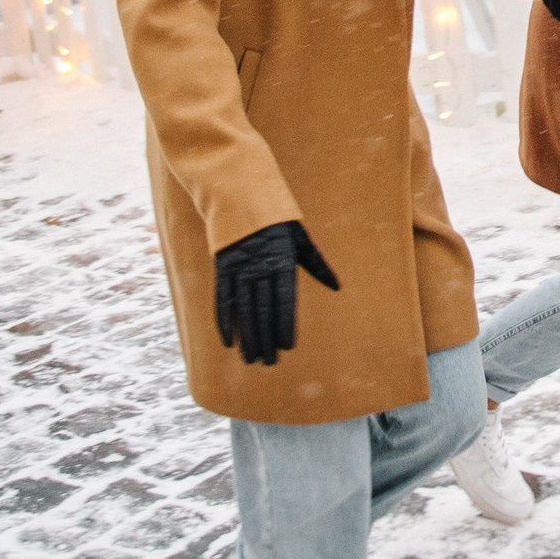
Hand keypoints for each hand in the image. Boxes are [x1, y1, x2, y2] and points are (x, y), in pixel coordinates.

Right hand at [213, 220, 339, 365]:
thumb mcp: (301, 238)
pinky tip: (228, 342)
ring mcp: (238, 268)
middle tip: (270, 363)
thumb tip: (337, 286)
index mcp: (282, 260)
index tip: (288, 347)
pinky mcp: (222, 267)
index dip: (285, 325)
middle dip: (267, 339)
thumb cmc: (278, 220)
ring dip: (247, 337)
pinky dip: (224, 321)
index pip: (284, 300)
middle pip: (263, 310)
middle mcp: (259, 267)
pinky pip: (222, 299)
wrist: (242, 195)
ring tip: (252, 359)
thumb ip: (317, 264)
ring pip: (243, 309)